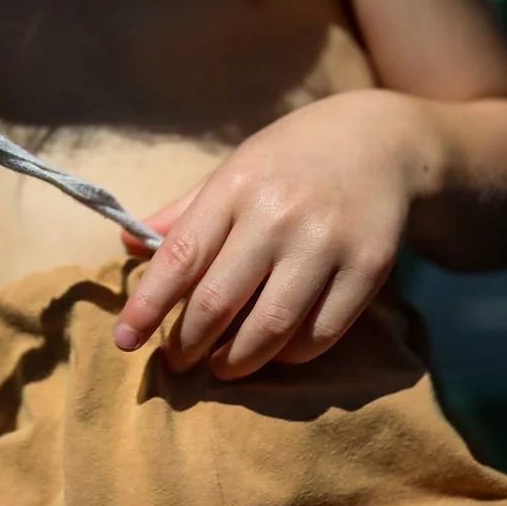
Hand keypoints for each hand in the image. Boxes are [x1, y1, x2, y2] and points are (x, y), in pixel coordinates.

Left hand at [113, 91, 432, 378]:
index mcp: (235, 186)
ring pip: (271, 328)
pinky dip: (291, 354)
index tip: (124, 340)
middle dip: (188, 344)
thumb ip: (185, 212)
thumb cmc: (291, 159)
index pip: (180, 258)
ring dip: (238, 360)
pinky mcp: (369, 267)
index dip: (148, 306)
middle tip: (177, 360)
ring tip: (222, 365)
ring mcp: (326, 243)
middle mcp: (278, 215)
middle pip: (219, 302)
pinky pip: (321, 332)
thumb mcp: (234, 168)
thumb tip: (126, 243)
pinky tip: (276, 350)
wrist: (381, 140)